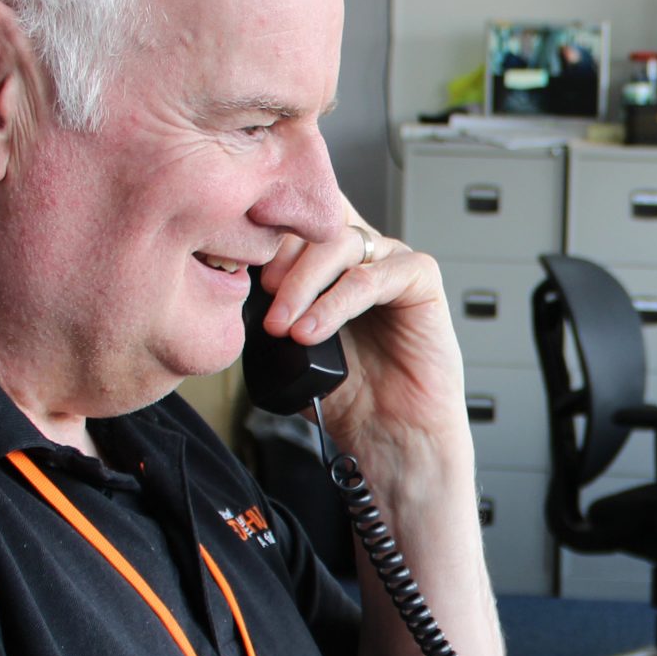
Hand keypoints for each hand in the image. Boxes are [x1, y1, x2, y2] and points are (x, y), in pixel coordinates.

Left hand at [254, 218, 467, 459]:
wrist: (394, 436)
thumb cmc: (351, 396)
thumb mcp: (290, 349)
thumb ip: (270, 312)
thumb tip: (234, 290)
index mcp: (331, 263)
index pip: (298, 219)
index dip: (267, 236)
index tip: (241, 272)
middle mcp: (363, 255)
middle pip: (316, 224)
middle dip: (281, 261)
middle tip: (265, 305)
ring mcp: (393, 264)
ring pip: (342, 243)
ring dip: (304, 283)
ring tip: (285, 327)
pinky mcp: (422, 281)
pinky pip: (376, 275)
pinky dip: (338, 301)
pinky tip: (314, 332)